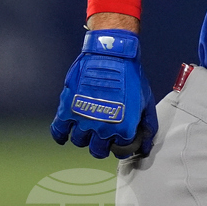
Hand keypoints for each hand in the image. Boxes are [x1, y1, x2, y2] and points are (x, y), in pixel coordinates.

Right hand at [51, 29, 157, 158]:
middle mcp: (102, 128)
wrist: (111, 55)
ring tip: (88, 127)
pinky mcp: (67, 110)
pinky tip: (65, 135)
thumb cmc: (130, 76)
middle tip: (103, 137)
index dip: (121, 144)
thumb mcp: (146, 101)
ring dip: (84, 138)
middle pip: (97, 150)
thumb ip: (148, 125)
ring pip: (79, 141)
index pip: (120, 149)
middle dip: (101, 146)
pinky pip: (59, 131)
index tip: (119, 138)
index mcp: (123, 128)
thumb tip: (146, 145)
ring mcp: (83, 120)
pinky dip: (60, 136)